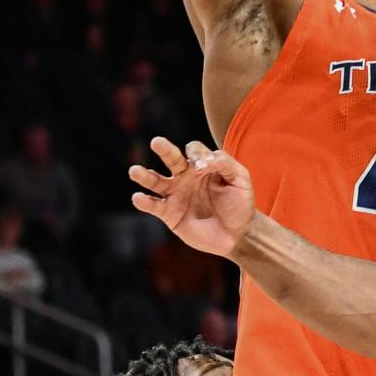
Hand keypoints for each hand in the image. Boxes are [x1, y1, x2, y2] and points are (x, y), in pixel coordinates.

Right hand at [130, 138, 256, 258]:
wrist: (237, 233)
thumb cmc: (240, 203)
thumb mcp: (241, 180)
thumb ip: (226, 164)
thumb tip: (207, 159)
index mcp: (203, 165)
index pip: (195, 150)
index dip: (199, 155)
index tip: (206, 166)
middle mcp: (186, 176)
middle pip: (172, 158)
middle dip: (164, 150)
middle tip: (156, 142)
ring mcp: (175, 194)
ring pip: (156, 180)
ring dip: (144, 175)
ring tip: (134, 171)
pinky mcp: (169, 213)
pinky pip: (154, 206)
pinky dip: (144, 202)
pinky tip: (138, 197)